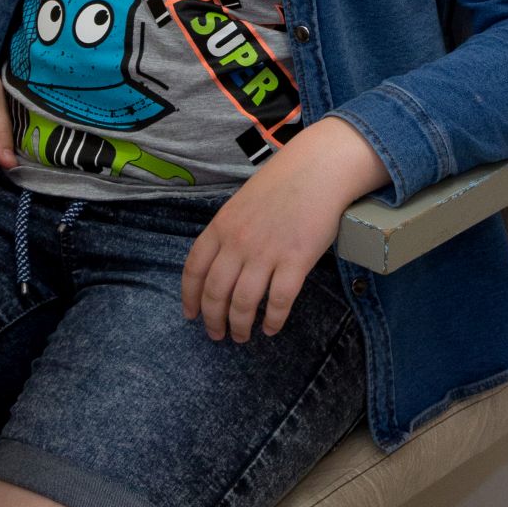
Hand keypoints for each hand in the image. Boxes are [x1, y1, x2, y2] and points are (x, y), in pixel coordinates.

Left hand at [182, 119, 389, 341]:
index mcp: (221, 225)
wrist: (317, 169)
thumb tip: (221, 264)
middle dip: (213, 319)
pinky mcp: (296, 261)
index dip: (190, 296)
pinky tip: (271, 329)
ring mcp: (266, 252)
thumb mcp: (242, 203)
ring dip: (239, 326)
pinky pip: (279, 302)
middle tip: (217, 335)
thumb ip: (229, 232)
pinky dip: (273, 321)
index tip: (190, 315)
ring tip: (242, 337)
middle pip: (216, 292)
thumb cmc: (281, 183)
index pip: (194, 268)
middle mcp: (238, 242)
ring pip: (244, 303)